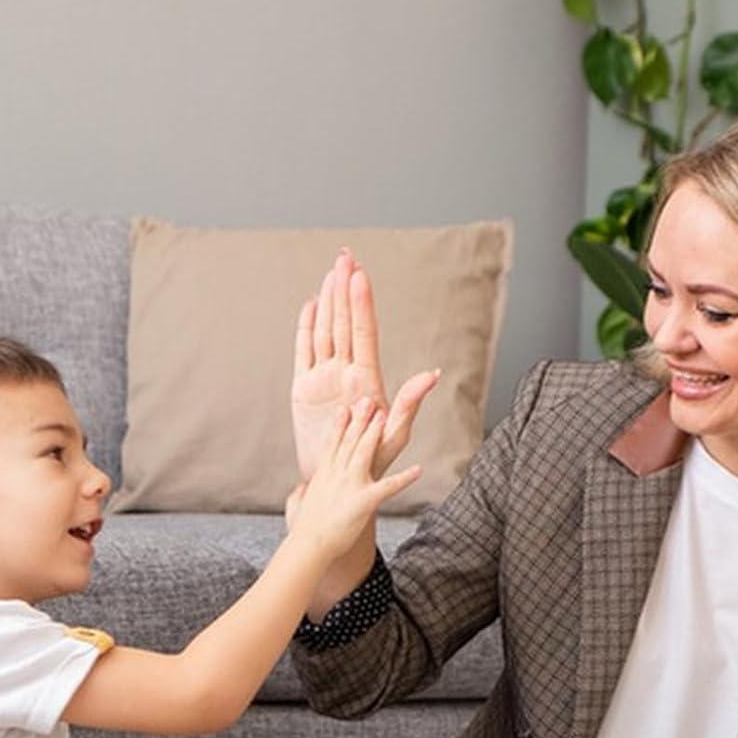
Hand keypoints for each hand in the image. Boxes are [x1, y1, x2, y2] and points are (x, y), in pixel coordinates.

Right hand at [290, 396, 420, 560]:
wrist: (309, 545)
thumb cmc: (303, 530)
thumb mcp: (297, 506)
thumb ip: (300, 495)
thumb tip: (301, 491)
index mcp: (323, 475)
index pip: (332, 444)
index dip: (340, 425)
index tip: (345, 408)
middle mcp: (337, 475)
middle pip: (350, 442)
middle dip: (360, 420)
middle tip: (369, 401)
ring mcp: (351, 486)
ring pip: (364, 453)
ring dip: (375, 434)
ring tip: (385, 417)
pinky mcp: (364, 501)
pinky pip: (388, 488)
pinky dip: (404, 479)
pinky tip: (418, 470)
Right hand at [291, 249, 441, 483]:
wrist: (338, 482)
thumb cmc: (370, 463)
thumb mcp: (393, 435)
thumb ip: (409, 403)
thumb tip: (433, 374)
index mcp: (367, 379)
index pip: (364, 333)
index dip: (361, 304)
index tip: (360, 275)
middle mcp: (346, 373)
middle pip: (344, 323)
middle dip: (345, 289)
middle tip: (346, 255)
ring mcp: (325, 379)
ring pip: (326, 331)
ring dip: (329, 301)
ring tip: (332, 271)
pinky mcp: (305, 389)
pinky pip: (304, 351)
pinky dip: (306, 327)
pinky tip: (312, 305)